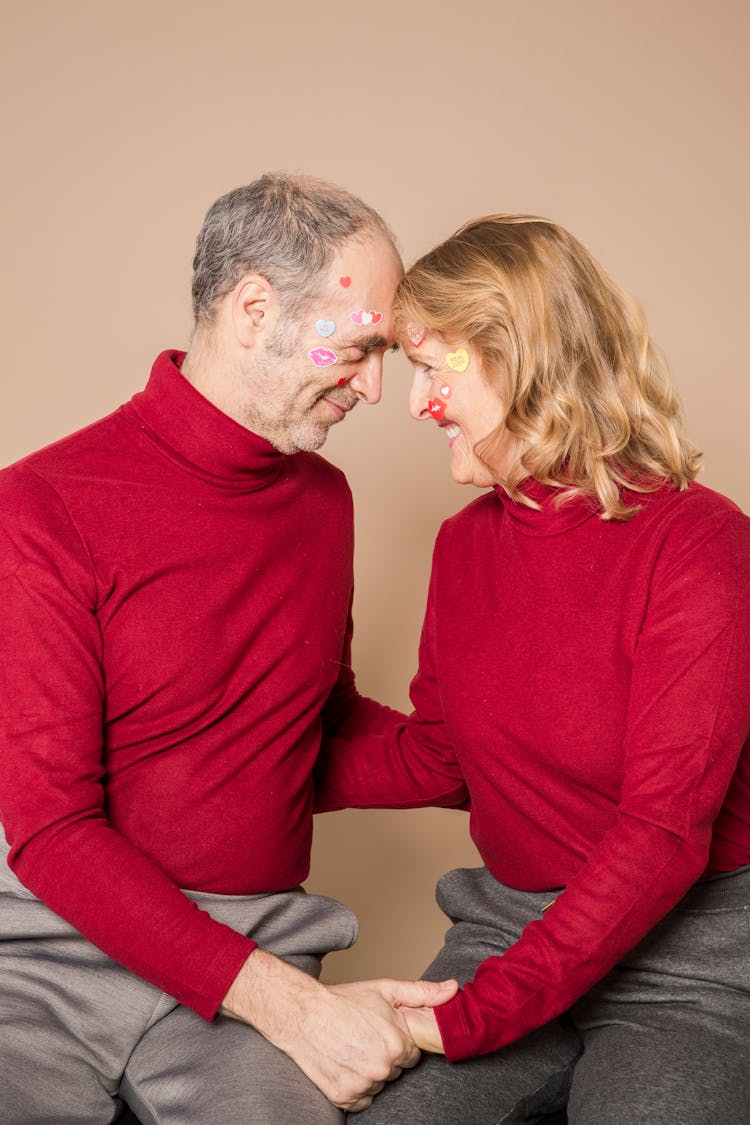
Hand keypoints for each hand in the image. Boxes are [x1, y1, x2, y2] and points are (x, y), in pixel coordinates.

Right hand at [221, 950, 456, 1110]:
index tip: (380, 1031)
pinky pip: (362, 1098)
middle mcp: (383, 1067)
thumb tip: (453, 990)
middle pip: (396, 1070)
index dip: (396, 1040)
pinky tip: (345, 1063)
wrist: (303, 1013)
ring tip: (351, 1047)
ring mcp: (364, 1084)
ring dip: (369, 1070)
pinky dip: (356, 1085)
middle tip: (363, 1037)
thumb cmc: (344, 1000)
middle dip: (384, 1055)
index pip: (411, 1054)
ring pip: (379, 1084)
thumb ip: (423, 993)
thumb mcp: (385, 989)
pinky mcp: (345, 1096)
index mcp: (398, 1043)